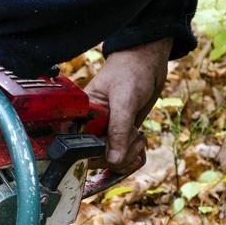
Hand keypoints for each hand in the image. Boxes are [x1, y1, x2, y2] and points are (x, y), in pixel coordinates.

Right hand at [84, 38, 171, 174]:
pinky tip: (140, 142)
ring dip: (130, 155)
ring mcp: (106, 133)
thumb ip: (118, 131)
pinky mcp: (120, 136)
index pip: (78, 149)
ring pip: (112, 162)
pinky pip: (125, 159)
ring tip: (138, 137)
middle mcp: (90, 128)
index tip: (113, 154)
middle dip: (118, 157)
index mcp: (80, 118)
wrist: (147, 61)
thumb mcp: (124, 100)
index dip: (95, 157)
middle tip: (132, 139)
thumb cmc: (129, 72)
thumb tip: (113, 161)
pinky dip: (136, 156)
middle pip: (96, 160)